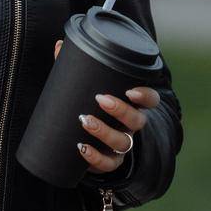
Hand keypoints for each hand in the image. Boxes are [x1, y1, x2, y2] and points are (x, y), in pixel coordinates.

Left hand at [52, 38, 158, 173]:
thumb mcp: (84, 88)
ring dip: (105, 132)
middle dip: (121, 110)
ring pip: (123, 142)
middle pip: (137, 121)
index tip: (130, 90)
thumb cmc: (88, 106)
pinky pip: (108, 165)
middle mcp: (130, 126)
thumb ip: (75, 67)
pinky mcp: (108, 161)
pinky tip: (81, 148)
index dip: (145, 96)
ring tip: (85, 120)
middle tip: (101, 99)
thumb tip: (60, 45)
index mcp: (131, 106)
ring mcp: (121, 145)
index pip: (150, 100)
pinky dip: (95, 158)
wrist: (85, 139)